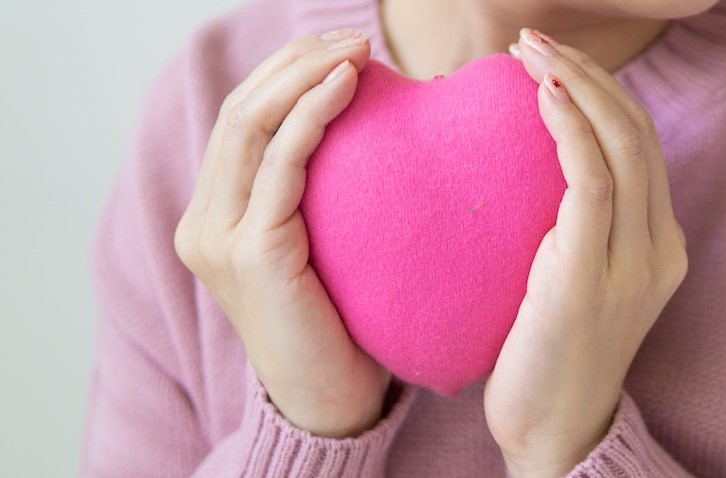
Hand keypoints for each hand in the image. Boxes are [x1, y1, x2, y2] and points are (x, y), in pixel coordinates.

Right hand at [173, 29, 389, 437]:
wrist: (332, 397)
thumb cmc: (342, 320)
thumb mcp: (321, 243)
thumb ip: (317, 192)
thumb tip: (368, 120)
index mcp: (215, 214)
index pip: (243, 119)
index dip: (288, 72)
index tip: (344, 46)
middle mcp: (203, 221)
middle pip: (242, 110)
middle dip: (298, 62)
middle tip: (355, 36)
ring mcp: (219, 237)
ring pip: (252, 126)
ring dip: (306, 76)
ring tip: (357, 49)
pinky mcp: (251, 253)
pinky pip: (281, 165)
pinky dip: (313, 116)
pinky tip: (348, 88)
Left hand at [485, 29, 688, 476]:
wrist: (554, 435)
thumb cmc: (551, 358)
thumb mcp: (578, 283)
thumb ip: (577, 232)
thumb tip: (534, 174)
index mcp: (662, 247)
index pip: (643, 147)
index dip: (604, 92)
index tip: (554, 61)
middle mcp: (660, 250)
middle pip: (640, 135)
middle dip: (591, 74)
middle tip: (537, 41)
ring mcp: (633, 266)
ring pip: (624, 148)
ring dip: (578, 87)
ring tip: (531, 52)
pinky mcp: (591, 280)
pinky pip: (593, 185)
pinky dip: (571, 132)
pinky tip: (543, 97)